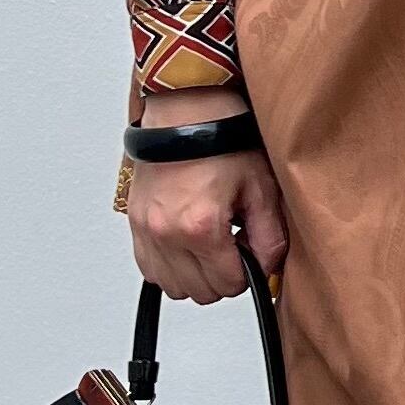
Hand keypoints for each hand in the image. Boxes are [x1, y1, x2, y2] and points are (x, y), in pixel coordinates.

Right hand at [127, 84, 289, 304]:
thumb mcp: (260, 188)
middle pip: (200, 292)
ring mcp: (146, 229)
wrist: (186, 111)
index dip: (247, 273)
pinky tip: (187, 245)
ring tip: (209, 245)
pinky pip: (149, 269)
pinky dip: (169, 266)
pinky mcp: (135, 223)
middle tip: (233, 247)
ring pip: (172, 286)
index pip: (229, 285)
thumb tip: (268, 269)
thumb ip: (270, 237)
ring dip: (194, 276)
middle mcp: (167, 232)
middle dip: (222, 277)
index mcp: (200, 227)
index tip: (250, 253)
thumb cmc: (220, 140)